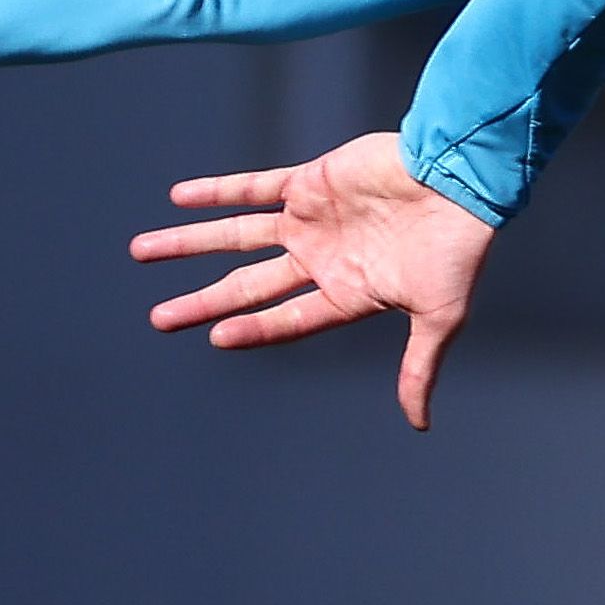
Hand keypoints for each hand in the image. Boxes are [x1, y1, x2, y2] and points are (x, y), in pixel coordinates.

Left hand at [134, 129, 498, 427]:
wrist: (462, 179)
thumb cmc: (458, 250)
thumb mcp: (439, 319)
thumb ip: (418, 368)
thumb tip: (418, 424)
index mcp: (347, 294)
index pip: (284, 319)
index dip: (251, 329)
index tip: (212, 338)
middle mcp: (321, 259)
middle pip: (246, 285)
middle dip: (201, 301)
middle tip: (157, 320)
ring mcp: (311, 219)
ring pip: (236, 236)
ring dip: (190, 243)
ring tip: (142, 251)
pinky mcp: (310, 181)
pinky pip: (254, 186)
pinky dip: (217, 192)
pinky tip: (179, 198)